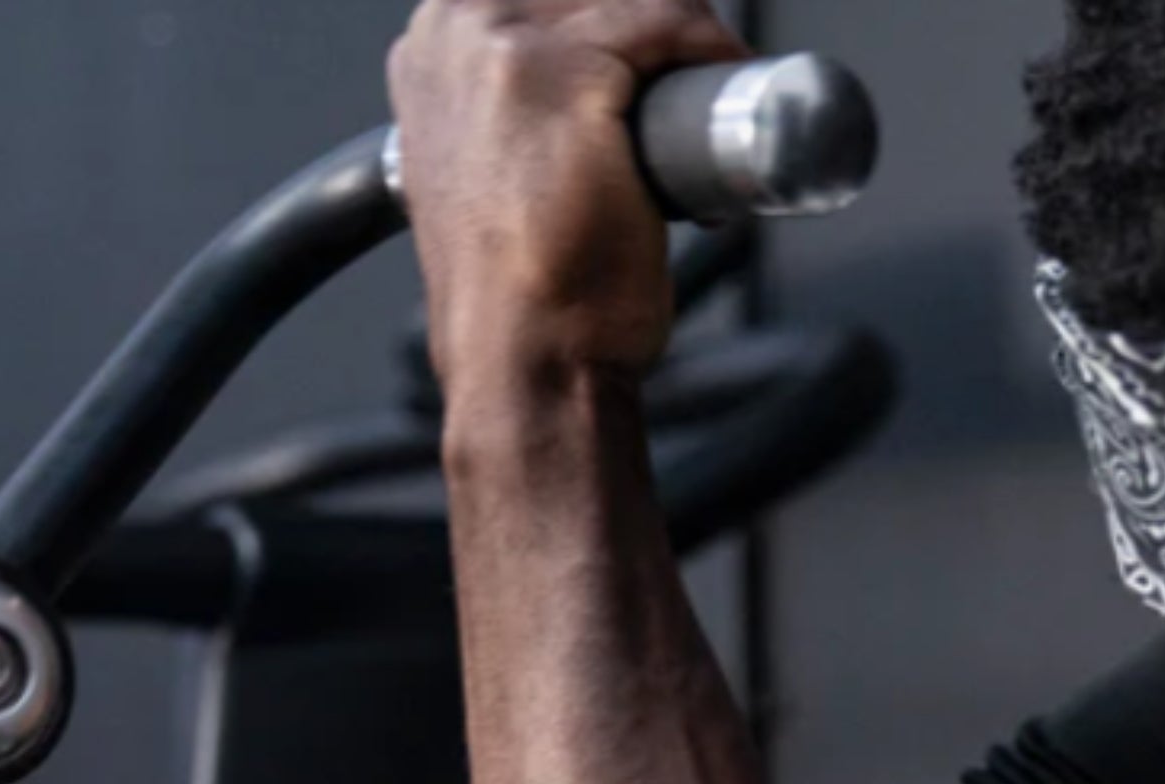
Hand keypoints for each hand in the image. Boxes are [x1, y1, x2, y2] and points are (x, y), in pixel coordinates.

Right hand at [389, 0, 748, 394]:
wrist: (525, 367)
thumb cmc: (527, 306)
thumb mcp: (502, 186)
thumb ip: (528, 131)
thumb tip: (614, 120)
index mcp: (434, 52)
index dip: (624, 20)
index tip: (668, 67)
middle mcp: (453, 30)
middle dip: (659, 29)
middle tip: (696, 97)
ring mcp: (503, 45)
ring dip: (689, 42)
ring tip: (712, 118)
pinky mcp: (567, 74)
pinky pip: (666, 22)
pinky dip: (710, 47)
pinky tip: (729, 82)